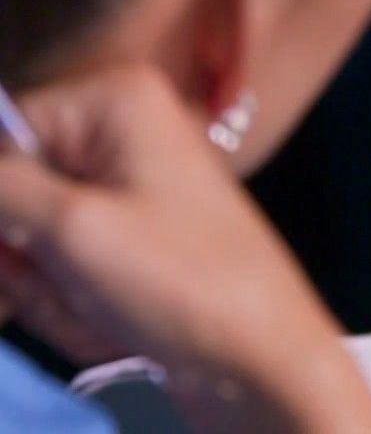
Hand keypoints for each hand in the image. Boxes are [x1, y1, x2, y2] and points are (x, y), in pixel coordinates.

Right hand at [0, 64, 370, 432]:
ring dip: (48, 290)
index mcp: (115, 99)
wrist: (260, 357)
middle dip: (27, 258)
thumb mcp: (69, 229)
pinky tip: (112, 322)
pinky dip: (70, 305)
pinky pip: (58, 270)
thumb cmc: (184, 282)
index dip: (0, 204)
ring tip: (104, 306)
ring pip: (26, 243)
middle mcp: (120, 130)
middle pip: (9, 193)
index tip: (29, 248)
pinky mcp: (124, 239)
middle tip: (77, 285)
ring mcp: (124, 187)